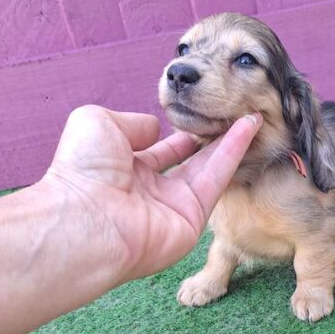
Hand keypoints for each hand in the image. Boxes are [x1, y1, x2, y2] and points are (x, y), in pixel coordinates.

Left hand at [43, 105, 261, 283]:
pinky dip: (233, 153)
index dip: (180, 133)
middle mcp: (150, 191)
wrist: (87, 219)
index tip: (201, 113)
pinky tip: (247, 128)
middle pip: (190, 161)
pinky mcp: (193, 220)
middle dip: (211, 138)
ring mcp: (173, 207)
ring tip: (251, 115)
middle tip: (233, 114)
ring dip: (230, 141)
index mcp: (124, 170)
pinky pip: (217, 181)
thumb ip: (132, 121)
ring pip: (208, 169)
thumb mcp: (97, 123)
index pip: (160, 151)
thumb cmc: (83, 170)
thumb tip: (156, 129)